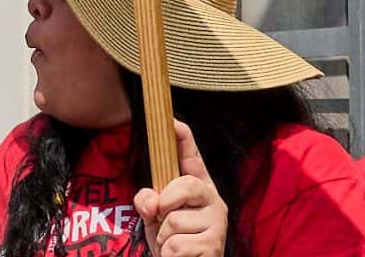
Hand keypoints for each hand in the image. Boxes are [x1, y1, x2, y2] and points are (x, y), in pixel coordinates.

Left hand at [133, 121, 226, 256]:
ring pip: (174, 220)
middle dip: (166, 203)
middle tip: (163, 220)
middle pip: (186, 185)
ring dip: (163, 236)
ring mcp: (217, 223)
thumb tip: (152, 202)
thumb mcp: (153, 216)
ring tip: (173, 242)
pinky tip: (180, 255)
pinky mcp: (215, 246)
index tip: (173, 121)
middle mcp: (213, 201)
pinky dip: (169, 253)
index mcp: (197, 188)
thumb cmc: (171, 239)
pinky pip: (176, 245)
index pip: (192, 159)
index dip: (183, 140)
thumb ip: (148, 200)